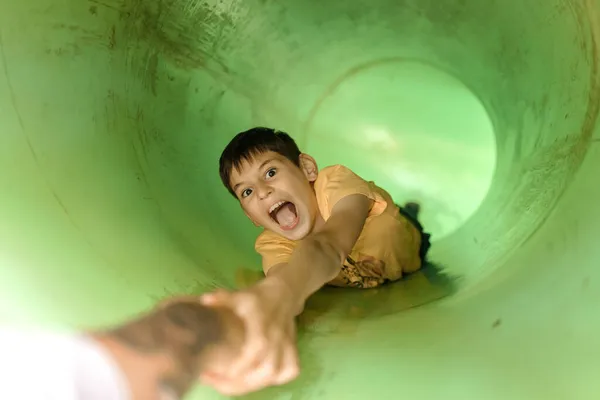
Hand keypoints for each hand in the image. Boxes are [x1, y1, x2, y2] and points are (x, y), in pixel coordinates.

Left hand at [198, 278, 299, 395]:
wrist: (283, 293)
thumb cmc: (257, 298)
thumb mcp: (239, 295)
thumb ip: (222, 298)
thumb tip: (205, 300)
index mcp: (262, 322)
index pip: (258, 347)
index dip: (241, 365)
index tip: (217, 372)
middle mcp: (277, 336)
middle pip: (268, 368)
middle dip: (241, 383)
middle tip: (216, 382)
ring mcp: (287, 344)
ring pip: (278, 373)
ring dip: (254, 384)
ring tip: (230, 384)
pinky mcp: (293, 350)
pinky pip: (290, 370)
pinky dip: (275, 380)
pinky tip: (257, 380)